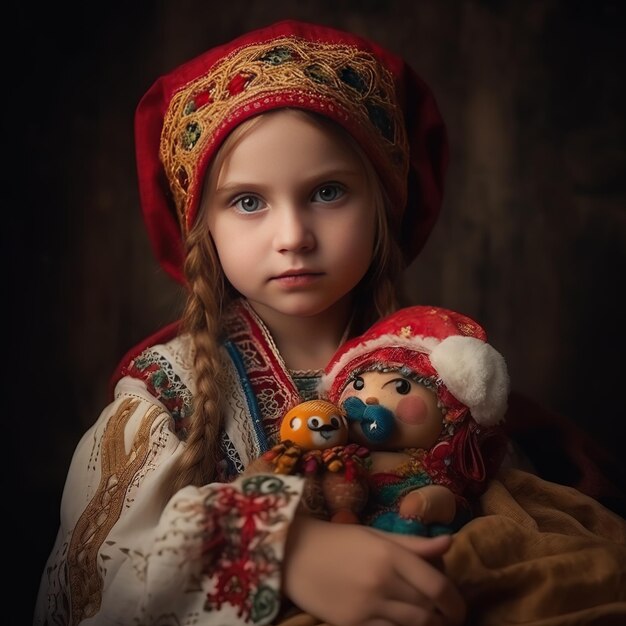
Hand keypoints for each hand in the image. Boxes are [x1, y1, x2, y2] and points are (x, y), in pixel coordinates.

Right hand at [282, 515, 465, 625]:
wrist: (293, 554)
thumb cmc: (337, 539)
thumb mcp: (375, 534)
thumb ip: (414, 543)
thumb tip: (449, 543)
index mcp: (389, 554)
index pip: (437, 584)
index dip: (455, 600)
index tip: (458, 606)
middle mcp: (381, 581)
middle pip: (428, 609)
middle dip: (446, 616)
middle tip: (450, 617)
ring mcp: (366, 606)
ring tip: (433, 623)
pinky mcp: (352, 625)